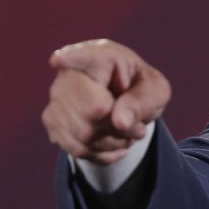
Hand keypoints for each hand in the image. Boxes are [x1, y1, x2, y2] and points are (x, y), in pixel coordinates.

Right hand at [42, 40, 170, 164]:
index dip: (69, 58)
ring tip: (126, 133)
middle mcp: (70, 73)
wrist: (124, 101)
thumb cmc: (141, 88)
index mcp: (100, 56)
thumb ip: (141, 102)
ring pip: (83, 135)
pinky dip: (101, 153)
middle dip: (120, 127)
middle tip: (138, 127)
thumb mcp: (155, 91)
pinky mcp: (52, 121)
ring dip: (112, 142)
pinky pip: (77, 149)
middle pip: (90, 111)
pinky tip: (113, 143)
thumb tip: (119, 122)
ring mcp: (57, 98)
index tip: (57, 60)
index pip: (81, 56)